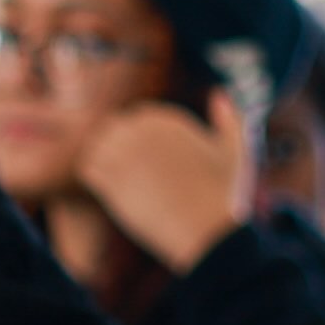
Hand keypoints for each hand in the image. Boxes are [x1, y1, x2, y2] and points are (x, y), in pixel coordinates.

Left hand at [76, 101, 252, 273]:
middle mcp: (143, 129)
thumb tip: (218, 94)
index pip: (133, 116)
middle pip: (110, 129)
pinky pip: (88, 170)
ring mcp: (124, 152)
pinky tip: (109, 194)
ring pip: (95, 148)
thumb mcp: (236, 150)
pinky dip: (94, 180)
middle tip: (121, 174)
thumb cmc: (224, 195)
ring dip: (101, 163)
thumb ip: (228, 119)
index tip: (142, 161)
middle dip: (113, 148)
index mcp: (166, 117)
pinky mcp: (111, 179)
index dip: (133, 138)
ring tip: (115, 184)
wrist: (208, 230)